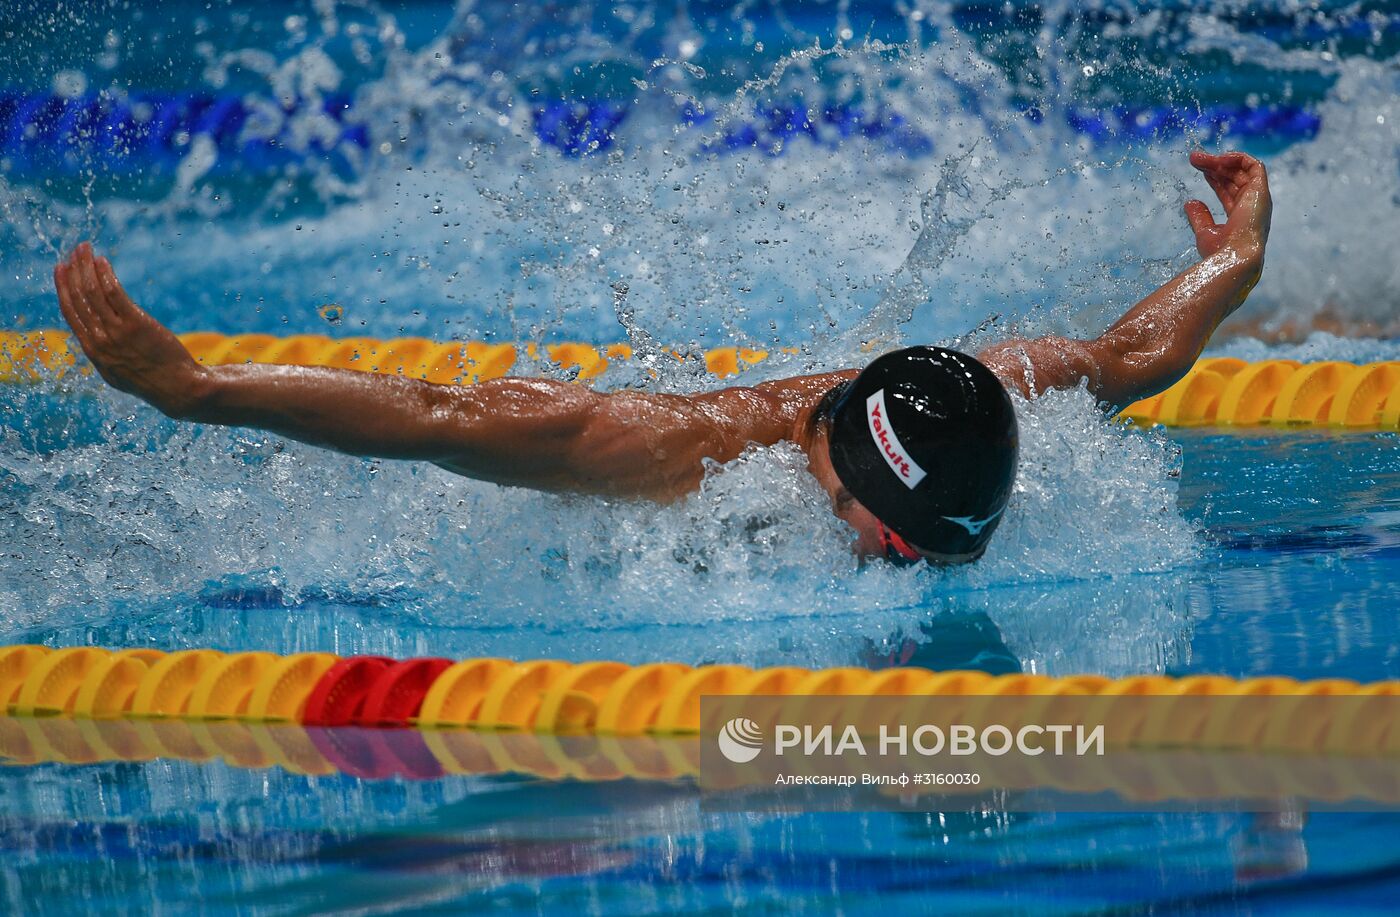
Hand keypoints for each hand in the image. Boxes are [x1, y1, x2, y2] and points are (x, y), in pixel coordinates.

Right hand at [54, 243, 208, 416]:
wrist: (177, 388)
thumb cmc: (150, 380)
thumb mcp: (117, 372)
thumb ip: (102, 353)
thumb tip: (92, 338)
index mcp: (92, 350)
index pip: (70, 312)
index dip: (63, 288)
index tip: (60, 270)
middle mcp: (99, 340)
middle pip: (79, 298)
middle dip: (73, 271)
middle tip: (73, 251)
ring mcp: (116, 332)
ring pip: (93, 292)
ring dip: (86, 267)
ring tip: (85, 248)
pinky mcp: (136, 324)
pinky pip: (114, 294)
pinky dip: (105, 275)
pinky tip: (103, 262)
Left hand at [1183, 150, 1271, 259]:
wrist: (1234, 256)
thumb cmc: (1220, 250)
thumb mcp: (1205, 231)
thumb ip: (1200, 216)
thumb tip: (1190, 202)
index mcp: (1241, 216)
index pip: (1229, 191)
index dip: (1214, 178)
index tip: (1198, 169)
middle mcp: (1252, 205)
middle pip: (1234, 178)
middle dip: (1214, 166)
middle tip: (1194, 159)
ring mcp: (1258, 197)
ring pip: (1242, 170)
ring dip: (1221, 160)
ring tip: (1199, 158)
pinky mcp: (1261, 190)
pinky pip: (1255, 166)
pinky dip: (1238, 158)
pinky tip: (1219, 159)